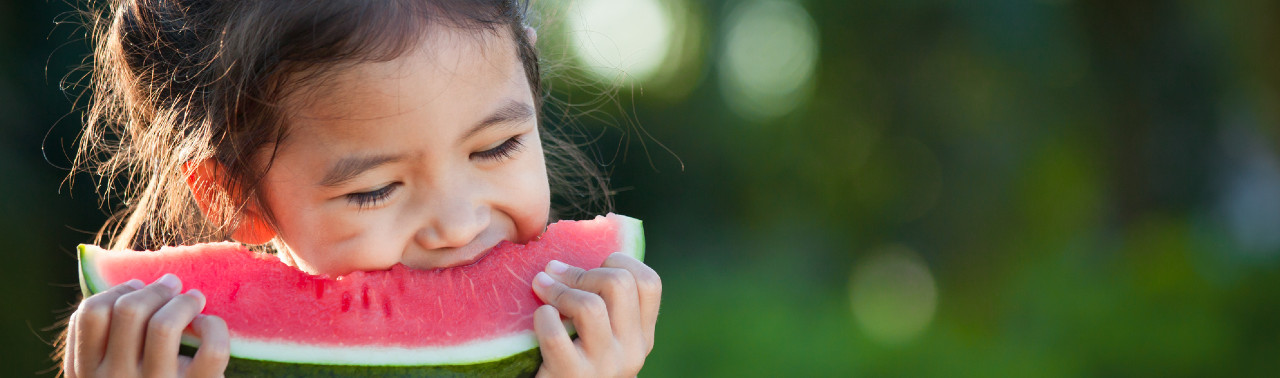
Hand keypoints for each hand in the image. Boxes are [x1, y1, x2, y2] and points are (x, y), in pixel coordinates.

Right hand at [65, 274, 229, 377]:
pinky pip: (211, 348)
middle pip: (129, 310)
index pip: (90, 314)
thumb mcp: (107, 376)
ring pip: (165, 324)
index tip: (137, 287)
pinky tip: (209, 326)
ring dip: (184, 301)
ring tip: (194, 298)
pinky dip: (214, 327)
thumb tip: (133, 286)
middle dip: (155, 289)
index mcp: (87, 374)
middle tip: (172, 285)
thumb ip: (105, 342)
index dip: (117, 290)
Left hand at [531, 253, 661, 376]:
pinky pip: (556, 333)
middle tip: (555, 273)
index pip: (649, 283)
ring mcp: (605, 366)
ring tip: (540, 288)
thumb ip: (605, 308)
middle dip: (581, 271)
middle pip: (619, 283)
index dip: (620, 261)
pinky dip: (542, 318)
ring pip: (590, 305)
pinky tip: (539, 318)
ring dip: (558, 289)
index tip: (592, 265)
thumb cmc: (573, 369)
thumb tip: (571, 258)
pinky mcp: (573, 376)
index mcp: (642, 337)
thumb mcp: (601, 341)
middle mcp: (631, 351)